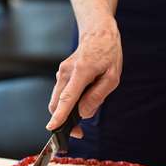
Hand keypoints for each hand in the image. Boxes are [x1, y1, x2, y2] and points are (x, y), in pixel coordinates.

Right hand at [47, 18, 122, 137]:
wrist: (98, 33)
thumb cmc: (108, 54)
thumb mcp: (112, 77)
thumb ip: (97, 96)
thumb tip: (84, 113)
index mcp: (82, 71)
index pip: (68, 98)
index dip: (60, 115)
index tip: (52, 128)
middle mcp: (66, 72)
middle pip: (58, 103)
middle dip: (64, 121)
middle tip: (79, 131)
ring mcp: (61, 72)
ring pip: (58, 100)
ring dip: (68, 111)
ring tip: (88, 107)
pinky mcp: (61, 74)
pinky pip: (62, 94)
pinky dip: (69, 102)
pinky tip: (84, 97)